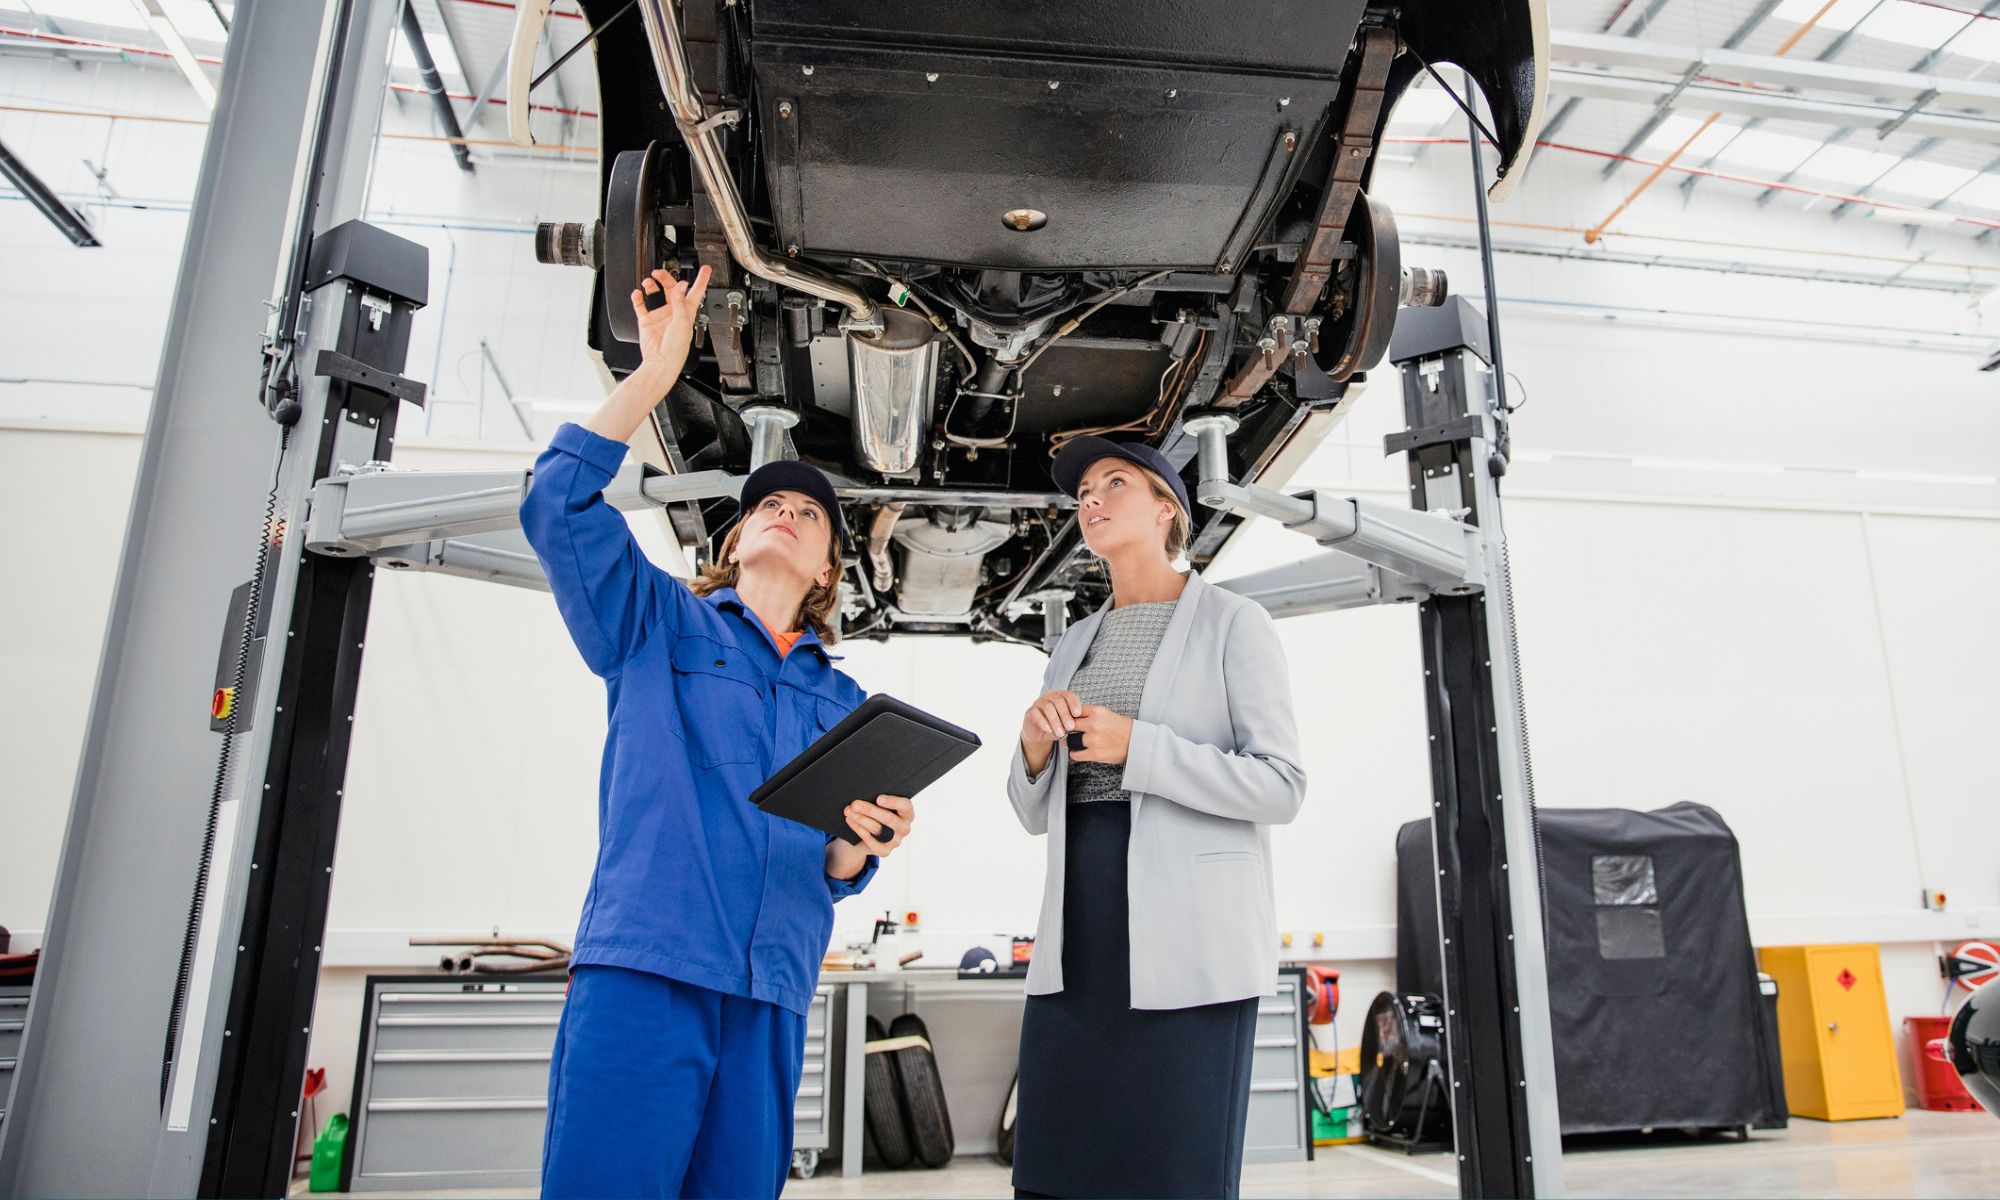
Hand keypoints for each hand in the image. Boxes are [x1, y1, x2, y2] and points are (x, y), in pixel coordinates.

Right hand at [630, 264, 710, 382]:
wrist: (661, 362)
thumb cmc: (676, 349)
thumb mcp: (682, 323)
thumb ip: (680, 302)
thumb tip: (681, 286)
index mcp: (687, 312)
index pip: (696, 292)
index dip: (701, 280)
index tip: (706, 269)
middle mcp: (674, 312)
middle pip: (671, 288)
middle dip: (666, 278)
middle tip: (658, 273)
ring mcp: (660, 315)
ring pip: (655, 293)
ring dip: (651, 285)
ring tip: (647, 282)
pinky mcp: (647, 321)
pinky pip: (641, 306)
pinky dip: (638, 298)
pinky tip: (637, 293)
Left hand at [827, 794, 913, 880]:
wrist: (866, 836)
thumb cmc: (875, 814)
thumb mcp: (880, 806)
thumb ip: (877, 801)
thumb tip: (864, 794)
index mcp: (907, 813)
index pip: (905, 806)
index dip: (893, 802)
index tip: (878, 798)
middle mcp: (904, 828)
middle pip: (888, 818)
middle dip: (869, 810)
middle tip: (854, 804)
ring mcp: (896, 841)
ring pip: (877, 828)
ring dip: (860, 818)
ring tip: (848, 811)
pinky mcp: (885, 851)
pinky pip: (870, 839)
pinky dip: (858, 828)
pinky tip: (850, 820)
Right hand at [1020, 690, 1083, 749]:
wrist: (1040, 735)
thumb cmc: (1057, 727)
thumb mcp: (1067, 725)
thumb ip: (1073, 722)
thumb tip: (1082, 723)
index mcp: (1061, 696)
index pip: (1069, 695)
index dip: (1074, 703)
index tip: (1078, 714)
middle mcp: (1049, 696)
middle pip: (1058, 701)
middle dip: (1065, 715)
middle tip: (1070, 727)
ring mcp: (1038, 703)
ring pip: (1047, 707)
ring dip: (1055, 721)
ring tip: (1061, 733)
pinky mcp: (1029, 712)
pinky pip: (1035, 713)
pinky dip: (1043, 721)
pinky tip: (1048, 729)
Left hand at [1068, 706, 1132, 765]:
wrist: (1138, 742)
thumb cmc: (1124, 728)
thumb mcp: (1107, 714)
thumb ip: (1091, 714)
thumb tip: (1074, 716)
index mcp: (1097, 711)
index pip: (1073, 710)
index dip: (1068, 716)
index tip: (1066, 720)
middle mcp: (1093, 724)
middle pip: (1069, 725)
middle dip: (1066, 729)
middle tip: (1065, 733)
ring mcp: (1093, 739)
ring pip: (1070, 741)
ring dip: (1069, 743)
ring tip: (1070, 743)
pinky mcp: (1095, 753)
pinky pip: (1076, 754)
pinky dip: (1075, 754)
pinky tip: (1078, 752)